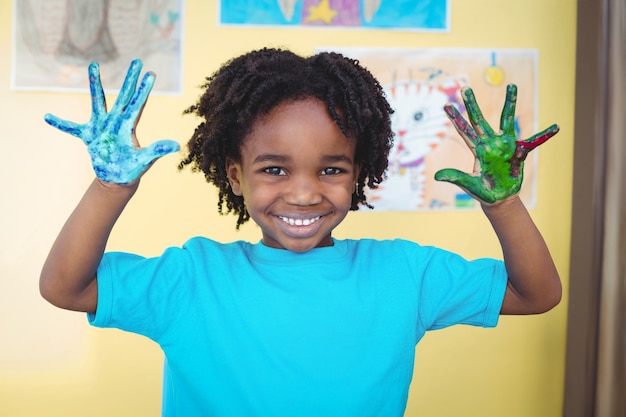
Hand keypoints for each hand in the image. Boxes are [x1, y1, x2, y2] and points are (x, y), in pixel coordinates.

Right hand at [44, 59, 179, 183]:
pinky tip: (47, 117)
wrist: (117, 180)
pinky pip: (71, 128)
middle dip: (129, 79)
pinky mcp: (89, 136)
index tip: (151, 73)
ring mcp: (101, 127)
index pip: (138, 104)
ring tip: (94, 65)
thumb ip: (157, 150)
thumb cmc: (132, 169)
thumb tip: (176, 145)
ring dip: (95, 84)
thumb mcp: (145, 160)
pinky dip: (61, 124)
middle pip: (123, 96)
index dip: (144, 90)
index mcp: (129, 126)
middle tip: (136, 61)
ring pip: (98, 102)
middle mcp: (116, 122)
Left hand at [434, 84, 558, 203]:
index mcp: (477, 150)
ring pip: (506, 120)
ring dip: (510, 103)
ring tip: (512, 85)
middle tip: (464, 88)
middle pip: (479, 120)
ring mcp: (505, 145)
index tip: (446, 104)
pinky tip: (556, 127)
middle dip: (472, 104)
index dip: (456, 118)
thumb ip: (456, 177)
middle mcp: (490, 143)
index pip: (464, 131)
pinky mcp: (519, 153)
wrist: (499, 199)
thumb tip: (437, 176)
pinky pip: (534, 142)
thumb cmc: (483, 192)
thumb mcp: (469, 185)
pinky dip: (544, 135)